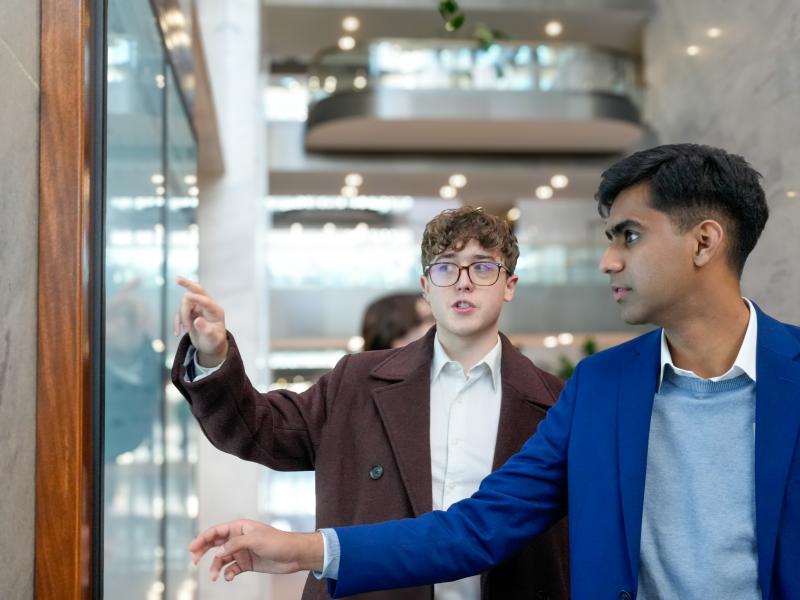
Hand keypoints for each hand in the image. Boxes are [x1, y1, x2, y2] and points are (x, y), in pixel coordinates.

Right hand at [173, 276, 227, 366]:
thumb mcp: (212, 339)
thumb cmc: (214, 342)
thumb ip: (206, 330)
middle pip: (197, 290)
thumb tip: (197, 321)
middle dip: (187, 284)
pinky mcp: (190, 312)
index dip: (197, 298)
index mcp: (216, 310)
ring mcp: (198, 308)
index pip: (206, 301)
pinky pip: (179, 313)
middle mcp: (207, 306)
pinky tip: (177, 333)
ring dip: (182, 317)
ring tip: (186, 331)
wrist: (210, 346)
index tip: (188, 295)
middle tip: (177, 278)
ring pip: (184, 304)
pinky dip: (177, 322)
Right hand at [188, 519, 324, 581]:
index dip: (202, 538)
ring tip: (213, 576)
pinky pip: (231, 569)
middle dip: (203, 551)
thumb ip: (235, 544)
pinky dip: (227, 573)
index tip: (191, 548)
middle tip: (194, 561)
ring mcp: (242, 551)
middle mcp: (239, 538)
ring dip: (215, 567)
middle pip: (215, 544)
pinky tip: (229, 577)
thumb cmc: (277, 542)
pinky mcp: (247, 563)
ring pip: (221, 558)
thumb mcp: (255, 539)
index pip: (216, 531)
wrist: (293, 555)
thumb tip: (218, 551)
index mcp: (240, 527)